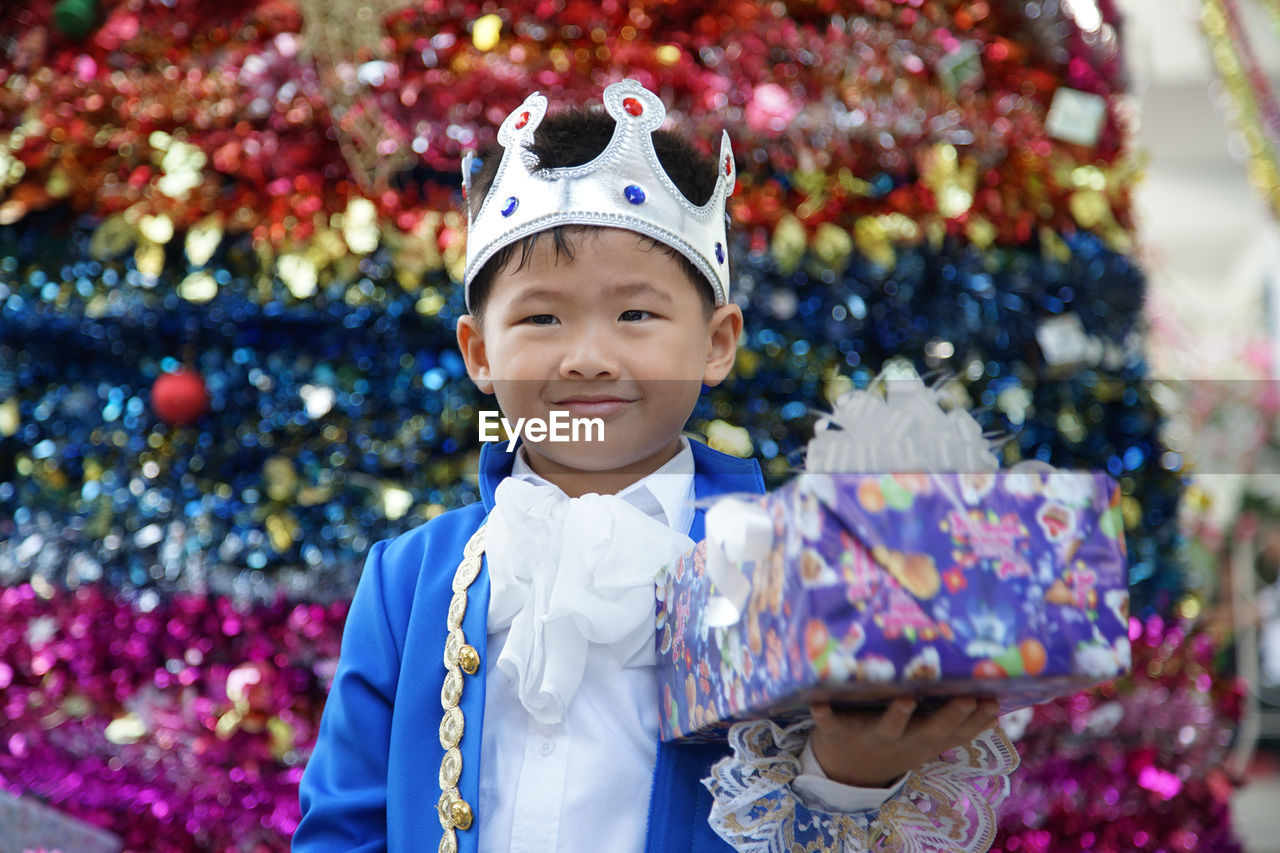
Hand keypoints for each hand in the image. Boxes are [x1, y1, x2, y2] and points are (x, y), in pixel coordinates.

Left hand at [807, 696, 999, 787]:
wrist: (846, 771)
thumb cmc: (894, 743)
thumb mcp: (927, 740)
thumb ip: (955, 723)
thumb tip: (996, 701)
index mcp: (924, 742)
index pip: (957, 733)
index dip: (977, 720)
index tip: (994, 700)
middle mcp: (902, 741)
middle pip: (929, 730)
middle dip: (948, 715)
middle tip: (966, 697)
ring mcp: (870, 737)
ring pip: (887, 728)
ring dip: (896, 715)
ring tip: (905, 699)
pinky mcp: (838, 732)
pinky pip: (830, 723)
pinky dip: (824, 713)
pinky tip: (818, 702)